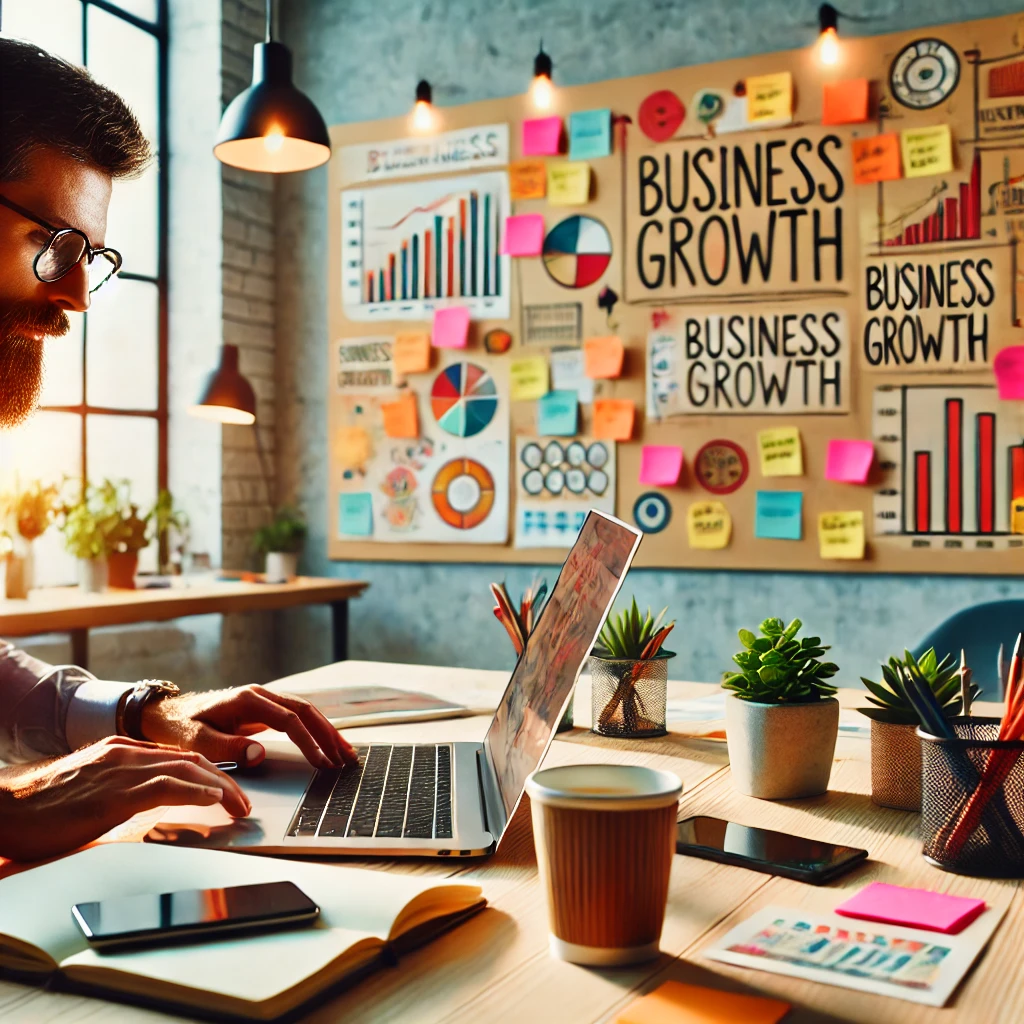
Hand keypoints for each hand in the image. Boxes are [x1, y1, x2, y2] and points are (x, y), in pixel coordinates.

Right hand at [0, 737, 249, 861]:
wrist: (1, 807)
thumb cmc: (38, 806)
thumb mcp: (90, 790)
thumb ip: (120, 790)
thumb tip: (147, 807)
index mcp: (120, 751)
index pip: (178, 757)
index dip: (208, 773)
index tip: (226, 790)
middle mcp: (124, 753)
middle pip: (190, 760)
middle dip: (223, 780)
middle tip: (243, 802)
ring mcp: (118, 769)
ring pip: (185, 769)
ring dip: (219, 788)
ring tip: (238, 805)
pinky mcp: (111, 792)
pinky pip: (163, 786)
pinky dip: (194, 791)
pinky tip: (212, 800)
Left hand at [140, 684, 357, 769]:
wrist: (165, 714)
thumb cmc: (178, 728)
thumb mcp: (196, 741)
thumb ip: (226, 747)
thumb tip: (260, 753)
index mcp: (247, 699)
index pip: (289, 719)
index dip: (308, 741)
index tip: (322, 762)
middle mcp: (260, 695)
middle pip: (305, 710)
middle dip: (328, 734)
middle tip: (346, 758)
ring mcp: (263, 701)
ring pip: (305, 711)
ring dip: (326, 731)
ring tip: (346, 753)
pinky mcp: (263, 710)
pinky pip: (297, 717)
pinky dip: (315, 730)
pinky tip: (326, 744)